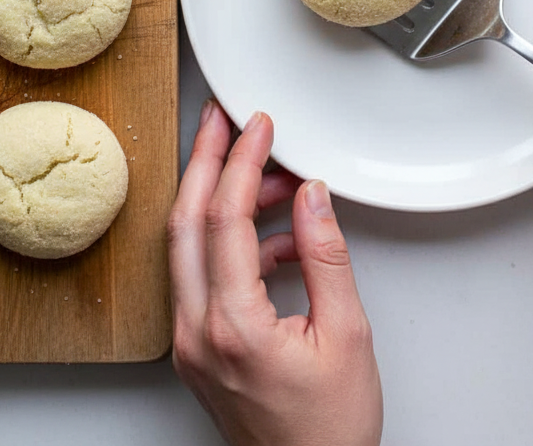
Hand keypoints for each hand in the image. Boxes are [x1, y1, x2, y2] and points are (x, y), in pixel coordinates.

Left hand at [168, 100, 382, 445]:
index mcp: (234, 326)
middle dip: (204, 160)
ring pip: (187, 245)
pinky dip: (231, 243)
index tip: (258, 126)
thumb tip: (313, 195)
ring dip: (220, 200)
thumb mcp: (347, 336)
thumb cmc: (329, 432)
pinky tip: (275, 237)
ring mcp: (189, 342)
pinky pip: (201, 276)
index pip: (226, 218)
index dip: (242, 161)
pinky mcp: (195, 348)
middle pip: (184, 220)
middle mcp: (197, 332)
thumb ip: (327, 257)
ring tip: (271, 177)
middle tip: (221, 118)